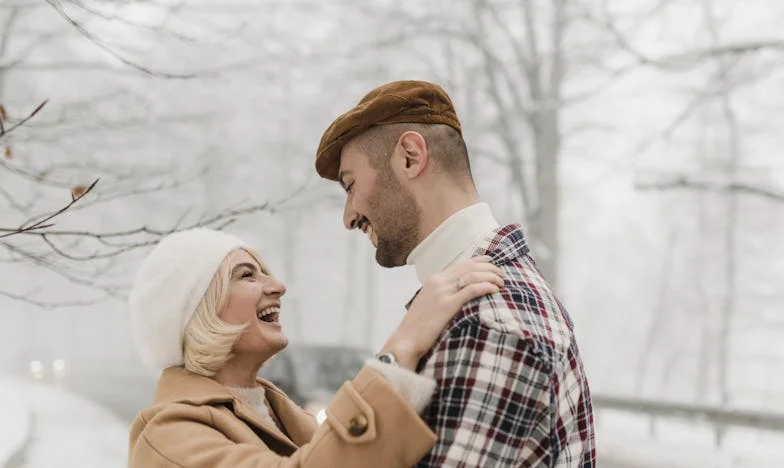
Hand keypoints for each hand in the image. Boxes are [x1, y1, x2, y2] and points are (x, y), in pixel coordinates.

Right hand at [381, 256, 503, 369]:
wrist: (406, 339)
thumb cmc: (419, 328)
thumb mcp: (428, 304)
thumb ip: (441, 296)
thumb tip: (457, 296)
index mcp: (433, 280)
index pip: (460, 265)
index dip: (477, 261)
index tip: (490, 262)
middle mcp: (438, 282)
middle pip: (468, 267)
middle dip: (488, 268)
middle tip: (501, 273)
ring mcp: (442, 292)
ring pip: (473, 275)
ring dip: (490, 276)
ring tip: (501, 282)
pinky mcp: (447, 304)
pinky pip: (472, 290)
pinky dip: (486, 287)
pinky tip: (495, 290)